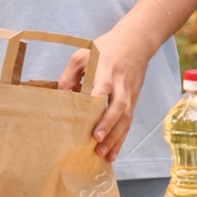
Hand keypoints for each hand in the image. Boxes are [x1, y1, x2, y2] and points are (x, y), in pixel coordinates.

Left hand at [59, 26, 149, 162]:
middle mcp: (121, 84)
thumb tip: (60, 97)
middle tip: (96, 140)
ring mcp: (130, 94)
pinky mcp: (133, 101)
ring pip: (126, 118)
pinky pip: (128, 122)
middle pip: (119, 107)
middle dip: (108, 125)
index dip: (98, 103)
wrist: (136, 42)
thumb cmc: (106, 48)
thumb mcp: (83, 54)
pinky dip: (121, 139)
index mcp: (107, 70)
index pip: (104, 88)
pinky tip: (113, 153)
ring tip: (103, 154)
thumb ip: (70, 74)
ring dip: (115, 138)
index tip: (89, 117)